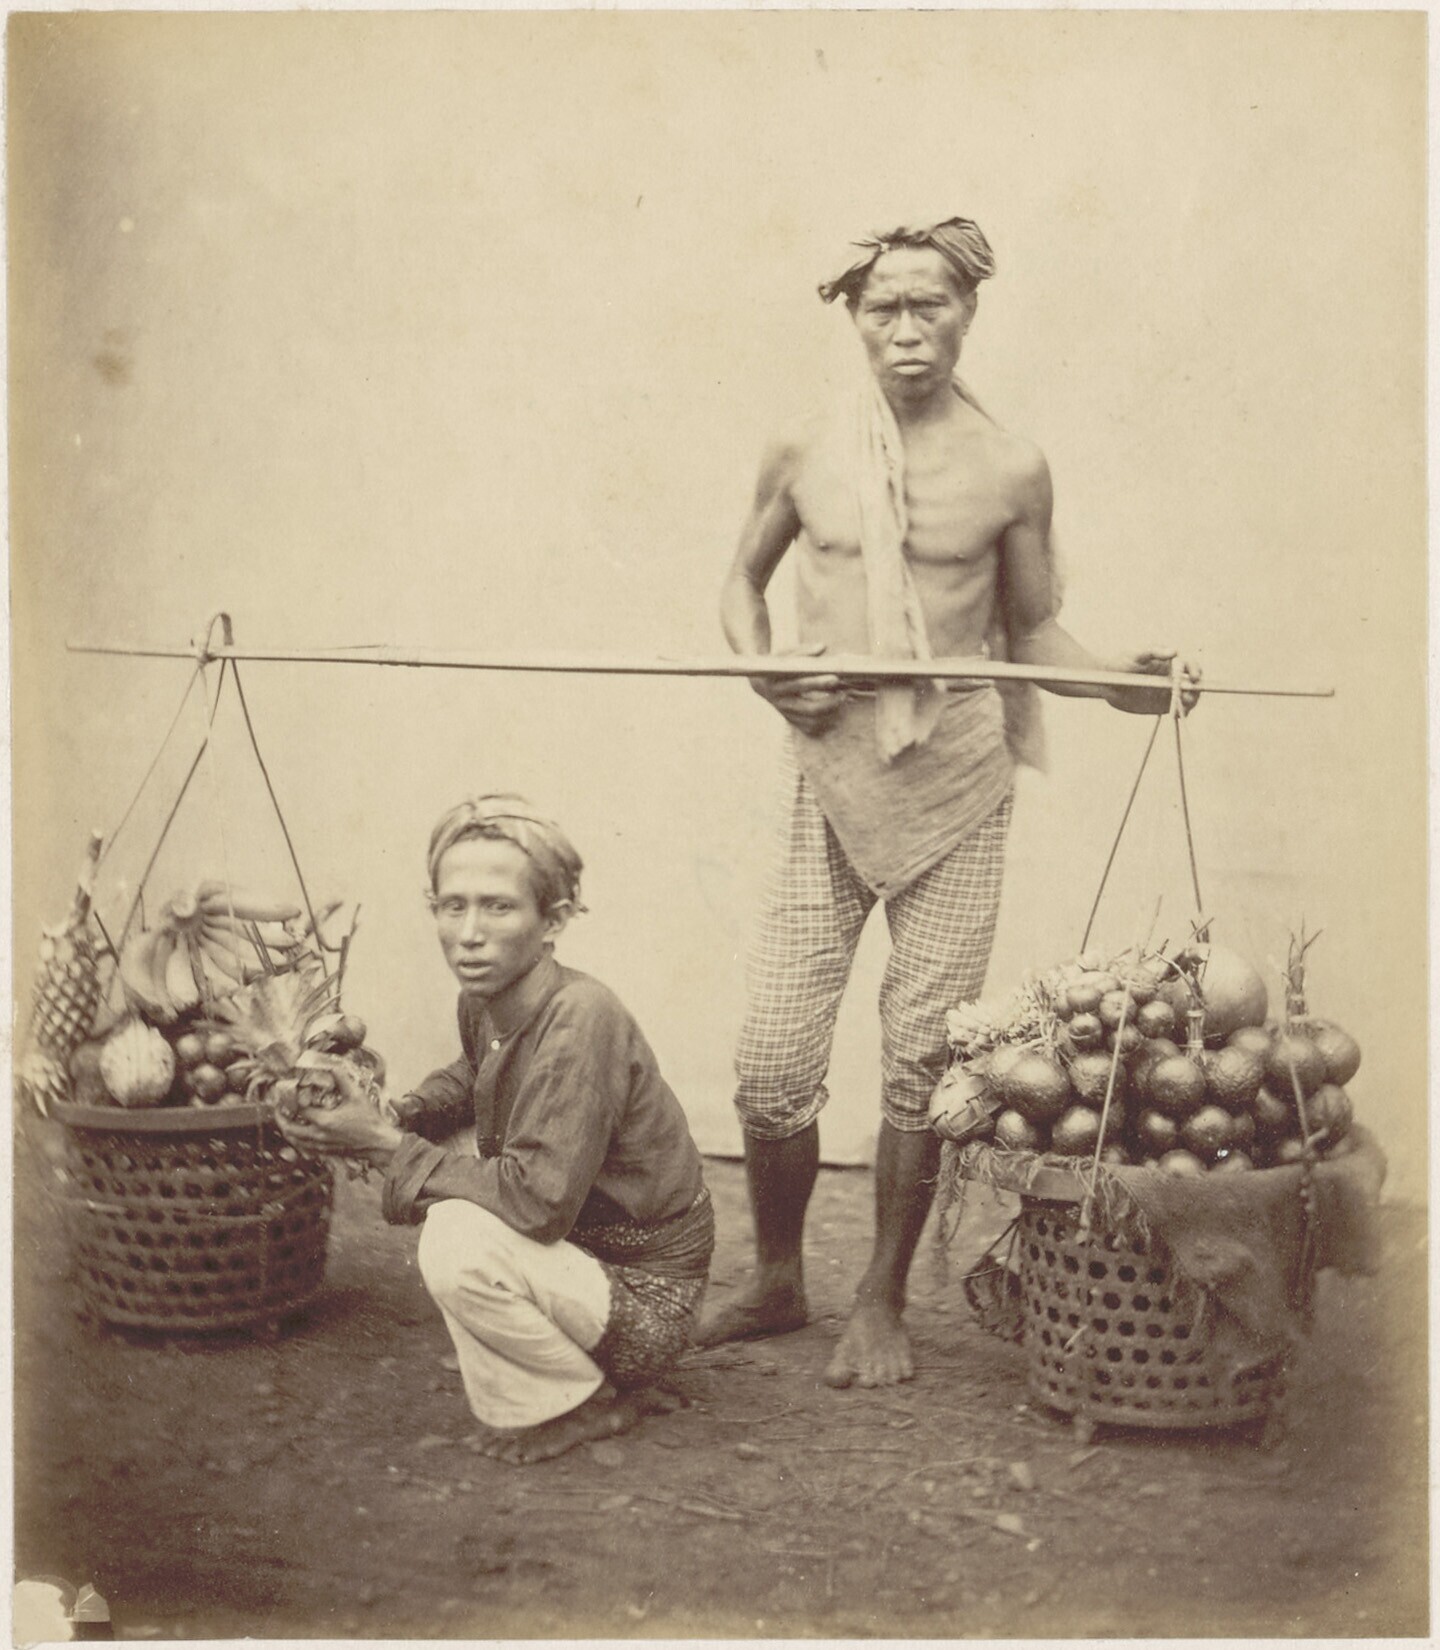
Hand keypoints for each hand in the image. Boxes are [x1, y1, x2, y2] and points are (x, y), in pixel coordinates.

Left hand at [275, 1059, 403, 1167]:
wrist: (378, 1143)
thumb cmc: (369, 1120)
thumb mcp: (357, 1096)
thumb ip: (343, 1080)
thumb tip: (332, 1066)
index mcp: (324, 1121)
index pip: (300, 1110)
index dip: (292, 1099)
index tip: (290, 1091)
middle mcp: (319, 1135)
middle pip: (290, 1129)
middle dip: (281, 1119)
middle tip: (278, 1109)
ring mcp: (321, 1146)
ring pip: (295, 1141)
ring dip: (287, 1130)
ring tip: (285, 1120)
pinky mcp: (325, 1152)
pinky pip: (304, 1148)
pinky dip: (297, 1140)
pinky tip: (299, 1134)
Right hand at [750, 642, 844, 735]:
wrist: (760, 684)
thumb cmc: (777, 666)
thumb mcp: (785, 656)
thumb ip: (803, 651)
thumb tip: (822, 646)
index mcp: (776, 683)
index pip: (799, 684)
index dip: (818, 683)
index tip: (836, 678)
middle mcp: (780, 701)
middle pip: (809, 707)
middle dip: (829, 702)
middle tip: (844, 693)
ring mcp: (785, 713)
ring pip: (812, 720)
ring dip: (829, 711)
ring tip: (841, 698)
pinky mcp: (790, 720)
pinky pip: (810, 727)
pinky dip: (824, 721)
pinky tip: (834, 710)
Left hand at [1106, 651, 1201, 716]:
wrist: (1109, 683)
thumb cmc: (1122, 663)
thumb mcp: (1135, 654)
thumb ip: (1153, 652)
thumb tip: (1174, 651)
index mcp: (1170, 663)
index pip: (1189, 665)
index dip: (1195, 670)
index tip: (1193, 677)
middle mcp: (1173, 677)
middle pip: (1193, 683)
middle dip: (1196, 688)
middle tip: (1189, 694)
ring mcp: (1169, 692)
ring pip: (1188, 697)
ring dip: (1190, 701)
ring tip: (1184, 704)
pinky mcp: (1163, 705)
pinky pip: (1177, 709)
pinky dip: (1180, 712)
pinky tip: (1175, 714)